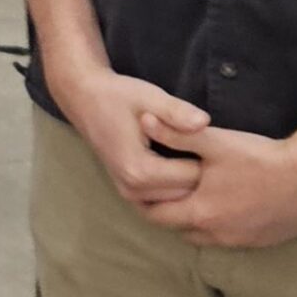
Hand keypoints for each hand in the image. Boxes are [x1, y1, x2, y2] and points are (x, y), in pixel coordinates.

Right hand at [56, 66, 210, 209]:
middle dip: (200, 174)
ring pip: (177, 200)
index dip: (206, 158)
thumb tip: (205, 122)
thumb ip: (177, 112)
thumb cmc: (119, 96)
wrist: (85, 99)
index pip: (191, 176)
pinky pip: (163, 200)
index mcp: (139, 169)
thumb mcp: (150, 97)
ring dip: (189, 182)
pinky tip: (180, 165)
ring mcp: (128, 194)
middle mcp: (132, 189)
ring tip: (194, 154)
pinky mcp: (128, 193)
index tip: (211, 140)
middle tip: (206, 148)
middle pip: (186, 193)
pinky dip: (176, 188)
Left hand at [141, 124, 296, 248]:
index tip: (136, 185)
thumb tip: (143, 120)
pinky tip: (219, 205)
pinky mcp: (259, 242)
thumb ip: (176, 133)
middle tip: (157, 190)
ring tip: (185, 196)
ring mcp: (238, 241)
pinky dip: (214, 225)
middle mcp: (215, 234)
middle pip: (175, 227)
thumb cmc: (261, 159)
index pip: (155, 214)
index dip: (142, 200)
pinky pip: (225, 238)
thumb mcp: (216, 143)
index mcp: (198, 212)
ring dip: (189, 219)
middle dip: (163, 210)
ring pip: (200, 235)